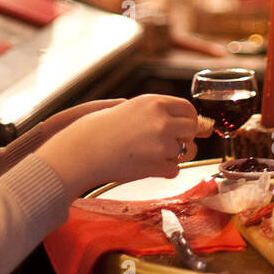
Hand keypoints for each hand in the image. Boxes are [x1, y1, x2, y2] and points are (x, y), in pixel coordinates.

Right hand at [41, 94, 213, 194]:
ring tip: (153, 155)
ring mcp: (162, 144)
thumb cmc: (97, 130)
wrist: (81, 153)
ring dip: (175, 155)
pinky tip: (147, 166)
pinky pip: (175, 170)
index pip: (188, 108)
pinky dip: (165, 171)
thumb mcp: (128, 108)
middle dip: (185, 137)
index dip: (187, 119)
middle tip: (169, 143)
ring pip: (187, 151)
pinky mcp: (158, 166)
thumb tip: (183, 120)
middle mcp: (161, 120)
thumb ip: (155, 111)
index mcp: (154, 102)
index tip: (183, 127)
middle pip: (192, 128)